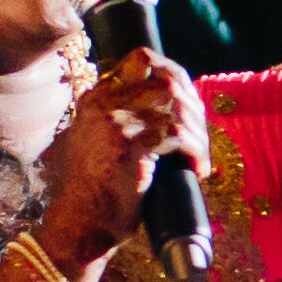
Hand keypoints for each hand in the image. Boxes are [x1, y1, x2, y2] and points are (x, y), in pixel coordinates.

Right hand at [33, 52, 208, 276]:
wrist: (82, 221)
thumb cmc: (100, 186)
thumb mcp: (105, 139)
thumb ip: (127, 114)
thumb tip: (176, 101)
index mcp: (96, 97)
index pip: (143, 60)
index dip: (176, 75)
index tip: (190, 102)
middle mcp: (103, 104)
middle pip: (168, 82)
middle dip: (194, 109)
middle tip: (199, 139)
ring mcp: (115, 123)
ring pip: (177, 109)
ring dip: (198, 135)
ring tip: (199, 157)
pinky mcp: (129, 146)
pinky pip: (178, 136)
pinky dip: (195, 152)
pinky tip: (198, 168)